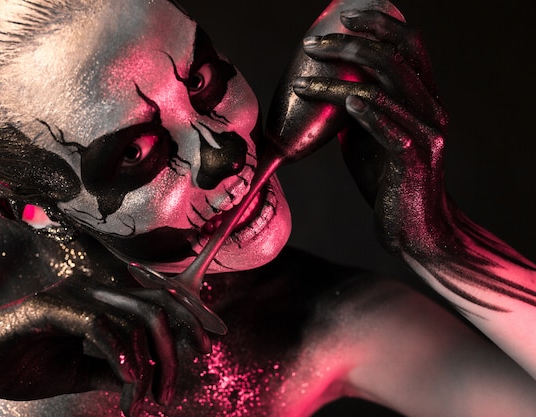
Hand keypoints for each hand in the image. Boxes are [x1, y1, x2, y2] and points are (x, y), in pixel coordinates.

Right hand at [0, 273, 210, 416]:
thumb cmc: (24, 368)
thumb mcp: (82, 372)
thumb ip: (115, 367)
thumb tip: (147, 375)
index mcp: (102, 300)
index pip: (156, 297)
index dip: (188, 315)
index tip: (206, 344)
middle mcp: (92, 290)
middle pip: (155, 305)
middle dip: (179, 339)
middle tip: (178, 381)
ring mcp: (72, 295)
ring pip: (134, 318)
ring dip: (149, 362)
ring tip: (146, 396)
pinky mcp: (50, 307)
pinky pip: (100, 327)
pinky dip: (120, 356)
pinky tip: (127, 381)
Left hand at [292, 9, 451, 253]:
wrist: (413, 225)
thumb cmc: (388, 178)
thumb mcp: (369, 135)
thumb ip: (358, 109)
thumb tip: (328, 89)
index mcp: (423, 97)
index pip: (409, 45)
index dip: (380, 23)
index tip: (345, 17)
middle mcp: (430, 109)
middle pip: (392, 59)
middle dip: (348, 45)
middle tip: (312, 46)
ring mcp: (426, 134)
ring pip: (383, 92)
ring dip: (337, 83)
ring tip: (303, 83)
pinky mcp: (415, 161)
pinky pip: (392, 131)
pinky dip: (369, 114)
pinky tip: (346, 103)